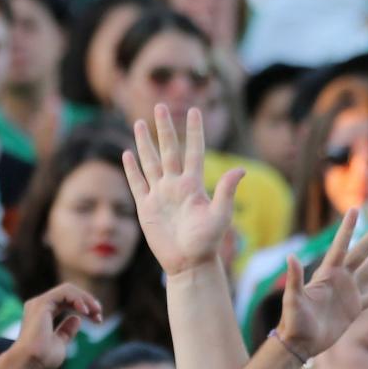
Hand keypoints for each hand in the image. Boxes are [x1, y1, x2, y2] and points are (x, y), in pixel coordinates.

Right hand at [12, 284, 102, 368]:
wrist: (29, 361)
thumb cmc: (41, 358)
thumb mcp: (60, 343)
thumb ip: (66, 331)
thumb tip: (77, 319)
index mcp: (43, 313)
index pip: (67, 302)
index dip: (85, 308)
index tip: (98, 320)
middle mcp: (39, 305)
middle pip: (69, 294)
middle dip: (88, 301)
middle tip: (99, 314)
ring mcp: (40, 302)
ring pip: (68, 289)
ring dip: (86, 299)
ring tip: (96, 312)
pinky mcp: (42, 302)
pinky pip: (65, 292)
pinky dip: (78, 298)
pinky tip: (85, 311)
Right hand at [123, 105, 244, 275]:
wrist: (189, 264)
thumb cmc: (207, 242)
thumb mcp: (220, 215)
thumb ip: (226, 191)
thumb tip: (240, 169)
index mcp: (194, 184)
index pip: (194, 151)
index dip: (194, 131)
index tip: (195, 110)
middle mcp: (176, 185)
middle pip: (168, 150)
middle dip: (164, 128)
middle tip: (161, 105)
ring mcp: (159, 195)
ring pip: (150, 162)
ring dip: (145, 143)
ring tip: (140, 123)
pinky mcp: (146, 208)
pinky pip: (137, 184)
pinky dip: (131, 169)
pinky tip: (127, 154)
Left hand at [275, 210, 367, 360]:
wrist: (300, 343)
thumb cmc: (293, 321)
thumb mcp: (293, 299)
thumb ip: (294, 278)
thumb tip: (290, 257)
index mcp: (327, 273)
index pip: (340, 246)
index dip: (348, 228)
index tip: (355, 210)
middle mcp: (340, 278)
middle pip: (361, 251)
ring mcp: (349, 292)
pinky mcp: (354, 309)